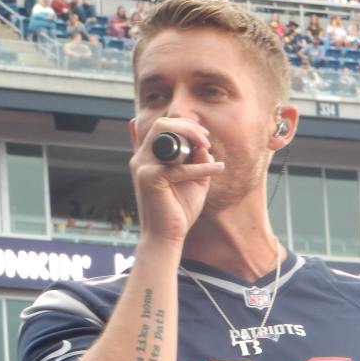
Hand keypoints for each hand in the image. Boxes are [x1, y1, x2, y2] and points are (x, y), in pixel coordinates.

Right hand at [129, 117, 224, 244]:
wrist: (167, 236)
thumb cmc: (178, 210)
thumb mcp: (194, 180)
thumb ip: (197, 161)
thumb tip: (204, 146)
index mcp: (148, 157)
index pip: (162, 127)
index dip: (185, 125)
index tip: (204, 137)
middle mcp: (141, 158)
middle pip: (161, 124)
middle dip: (188, 126)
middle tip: (206, 138)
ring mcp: (142, 167)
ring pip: (164, 133)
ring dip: (190, 135)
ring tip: (208, 146)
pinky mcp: (149, 178)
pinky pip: (179, 167)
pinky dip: (200, 168)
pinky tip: (218, 169)